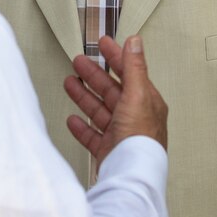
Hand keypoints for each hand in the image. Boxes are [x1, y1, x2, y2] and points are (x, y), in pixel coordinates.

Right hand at [63, 35, 167, 165]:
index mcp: (146, 102)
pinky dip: (82, 127)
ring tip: (69, 83)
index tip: (103, 43)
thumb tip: (135, 41)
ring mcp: (121, 135)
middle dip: (94, 75)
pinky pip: (92, 135)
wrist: (130, 175)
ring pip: (100, 111)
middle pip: (111, 90)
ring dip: (84, 96)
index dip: (115, 56)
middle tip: (78, 61)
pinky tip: (73, 120)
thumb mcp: (138, 95)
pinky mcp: (108, 151)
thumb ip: (134, 67)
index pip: (129, 73)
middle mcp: (135, 117)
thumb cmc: (139, 138)